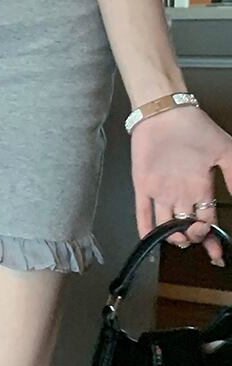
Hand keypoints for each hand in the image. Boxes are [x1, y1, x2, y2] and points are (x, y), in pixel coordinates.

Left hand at [131, 104, 231, 265]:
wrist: (167, 112)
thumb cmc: (197, 129)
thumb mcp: (225, 151)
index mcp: (201, 188)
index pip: (208, 221)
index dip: (212, 238)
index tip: (217, 254)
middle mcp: (182, 193)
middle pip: (188, 227)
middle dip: (193, 238)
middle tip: (197, 236)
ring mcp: (162, 191)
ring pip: (167, 224)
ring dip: (173, 237)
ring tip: (180, 239)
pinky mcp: (142, 185)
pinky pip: (142, 211)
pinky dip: (145, 227)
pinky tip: (150, 240)